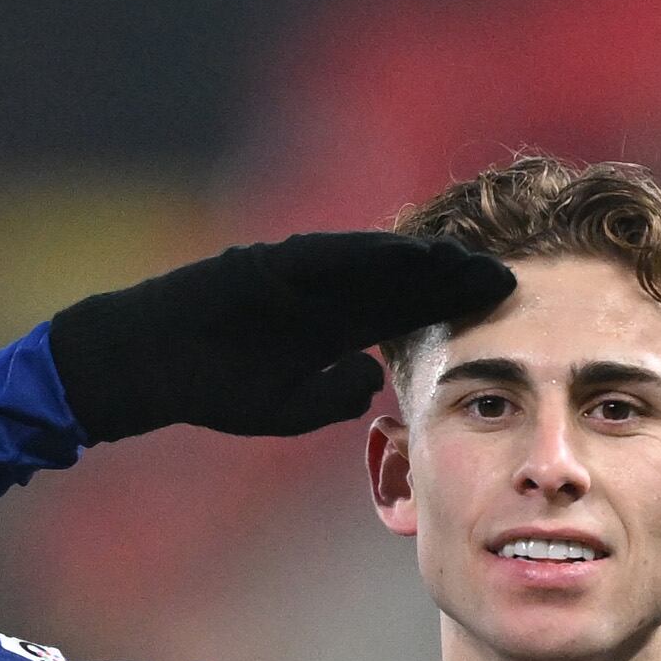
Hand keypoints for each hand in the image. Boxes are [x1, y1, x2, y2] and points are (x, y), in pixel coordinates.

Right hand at [44, 232, 513, 443]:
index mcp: (333, 328)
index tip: (507, 315)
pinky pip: (325, 256)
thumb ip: (332, 396)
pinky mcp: (267, 262)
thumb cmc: (211, 386)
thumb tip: (374, 380)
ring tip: (472, 260)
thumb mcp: (286, 407)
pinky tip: (409, 253)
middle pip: (402, 282)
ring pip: (371, 262)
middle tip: (512, 277)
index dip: (455, 312)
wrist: (147, 365)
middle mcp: (322, 294)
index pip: (407, 315)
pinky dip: (367, 253)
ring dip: (422, 260)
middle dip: (453, 279)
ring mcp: (296, 274)